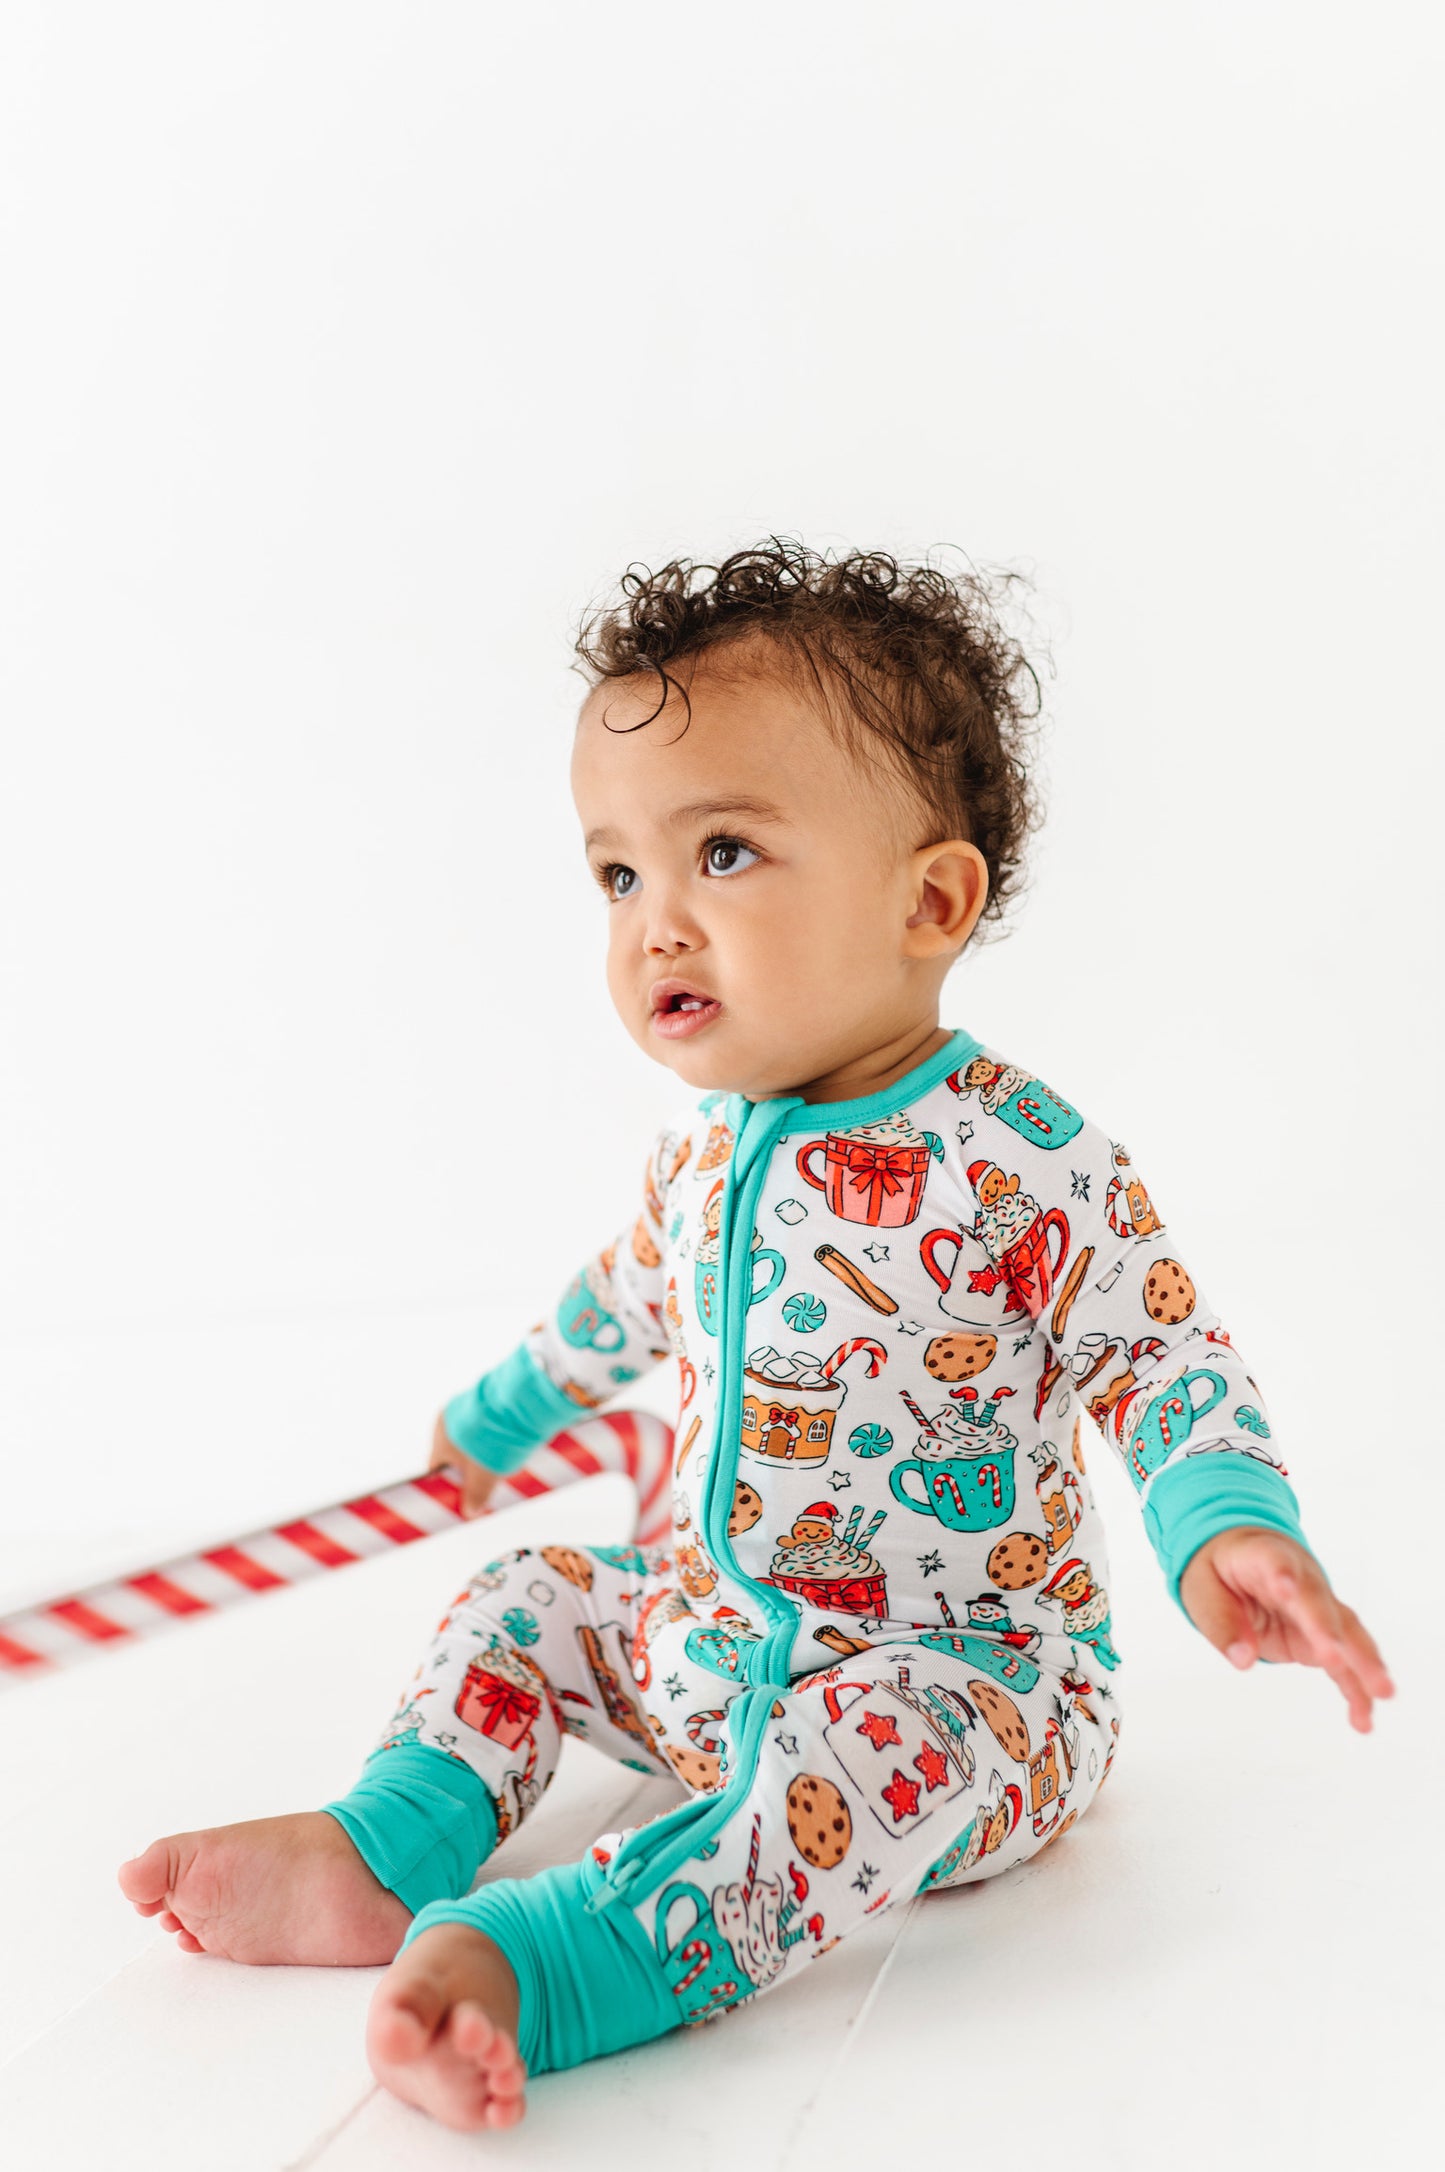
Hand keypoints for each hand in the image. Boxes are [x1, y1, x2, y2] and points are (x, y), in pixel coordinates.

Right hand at [428, 1409, 503, 1520]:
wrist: (517, 1402)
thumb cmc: (491, 1441)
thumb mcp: (484, 1476)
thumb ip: (475, 1495)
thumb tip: (470, 1512)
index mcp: (439, 1439)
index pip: (436, 1468)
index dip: (448, 1484)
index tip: (461, 1495)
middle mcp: (448, 1420)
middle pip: (456, 1452)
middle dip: (470, 1467)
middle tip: (489, 1479)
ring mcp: (467, 1405)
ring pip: (472, 1437)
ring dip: (484, 1449)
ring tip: (505, 1460)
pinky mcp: (486, 1398)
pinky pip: (486, 1422)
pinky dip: (494, 1433)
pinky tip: (511, 1442)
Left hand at [1178, 1526, 1394, 1731]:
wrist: (1247, 1556)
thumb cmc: (1223, 1571)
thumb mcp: (1203, 1590)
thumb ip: (1222, 1623)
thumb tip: (1243, 1659)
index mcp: (1264, 1557)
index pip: (1276, 1563)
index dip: (1283, 1575)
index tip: (1286, 1587)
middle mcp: (1301, 1579)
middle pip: (1318, 1603)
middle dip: (1328, 1630)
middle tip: (1333, 1657)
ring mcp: (1319, 1607)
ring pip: (1346, 1632)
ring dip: (1364, 1661)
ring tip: (1381, 1692)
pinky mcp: (1325, 1635)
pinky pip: (1345, 1662)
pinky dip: (1356, 1689)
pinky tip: (1363, 1719)